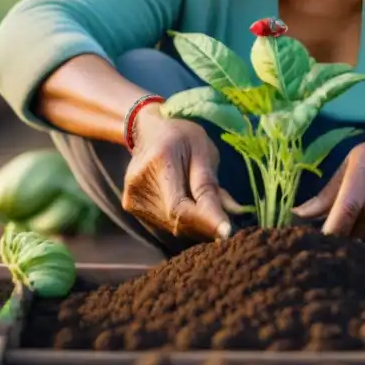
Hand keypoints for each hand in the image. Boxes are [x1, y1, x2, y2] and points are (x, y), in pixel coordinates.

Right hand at [122, 107, 243, 241]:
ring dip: (194, 224)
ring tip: (205, 205)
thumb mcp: (204, 151)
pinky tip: (189, 205)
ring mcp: (131, 197)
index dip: (204, 221)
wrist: (150, 131)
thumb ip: (213, 186)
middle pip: (177, 220)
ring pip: (172, 227)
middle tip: (225, 220)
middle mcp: (139, 183)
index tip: (227, 233)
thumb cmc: (182, 137)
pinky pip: (164, 224)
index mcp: (159, 161)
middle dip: (205, 224)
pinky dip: (182, 221)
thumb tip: (234, 215)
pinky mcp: (130, 206)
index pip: (179, 206)